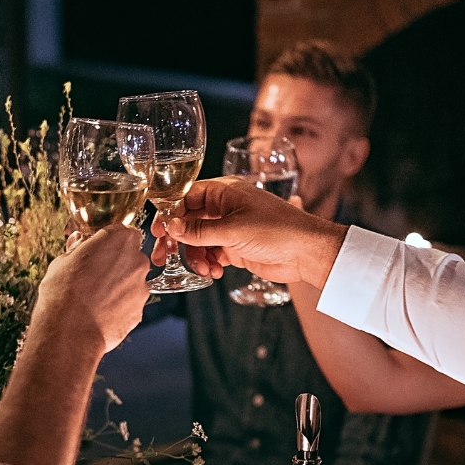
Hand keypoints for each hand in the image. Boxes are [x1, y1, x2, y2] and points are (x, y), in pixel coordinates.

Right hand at [34, 225, 149, 353]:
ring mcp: (141, 287)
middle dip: (115, 263)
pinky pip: (129, 303)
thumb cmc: (63, 293)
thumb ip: (77, 249)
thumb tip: (79, 244)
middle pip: (130, 256)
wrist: (70, 331)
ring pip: (130, 281)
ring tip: (94, 298)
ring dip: (117, 285)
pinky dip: (118, 306)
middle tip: (93, 274)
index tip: (96, 249)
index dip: (107, 241)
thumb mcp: (62, 261)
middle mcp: (136, 260)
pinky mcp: (139, 311)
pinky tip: (99, 313)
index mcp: (119, 240)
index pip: (121, 231)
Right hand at [151, 178, 347, 288]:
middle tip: (164, 256)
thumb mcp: (232, 230)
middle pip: (189, 220)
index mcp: (225, 192)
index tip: (158, 231)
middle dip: (178, 239)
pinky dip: (208, 263)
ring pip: (199, 240)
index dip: (170, 213)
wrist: (307, 253)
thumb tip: (172, 226)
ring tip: (204, 268)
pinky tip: (214, 272)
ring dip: (195, 255)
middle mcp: (226, 207)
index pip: (187, 197)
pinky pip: (212, 253)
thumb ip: (199, 230)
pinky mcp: (237, 247)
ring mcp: (231, 228)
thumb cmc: (277, 231)